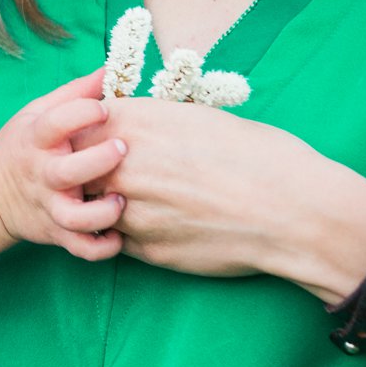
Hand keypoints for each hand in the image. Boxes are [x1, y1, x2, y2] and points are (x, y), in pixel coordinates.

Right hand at [0, 70, 127, 260]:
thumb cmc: (22, 148)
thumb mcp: (36, 113)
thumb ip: (74, 93)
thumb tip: (111, 68)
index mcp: (36, 140)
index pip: (56, 123)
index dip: (83, 113)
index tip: (103, 108)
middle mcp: (42, 175)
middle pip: (68, 172)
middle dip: (100, 161)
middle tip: (122, 150)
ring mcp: (49, 207)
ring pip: (76, 218)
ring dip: (104, 212)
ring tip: (120, 199)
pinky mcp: (56, 233)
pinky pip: (81, 248)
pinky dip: (102, 247)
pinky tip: (119, 234)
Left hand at [78, 97, 365, 295]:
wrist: (293, 211)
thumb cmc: (259, 156)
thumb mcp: (199, 119)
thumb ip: (151, 123)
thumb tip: (127, 124)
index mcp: (135, 124)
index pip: (76, 126)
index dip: (85, 136)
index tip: (95, 140)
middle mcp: (120, 165)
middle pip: (72, 167)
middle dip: (83, 171)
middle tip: (107, 173)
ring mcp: (126, 210)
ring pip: (88, 207)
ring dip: (102, 204)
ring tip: (143, 200)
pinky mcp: (141, 247)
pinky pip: (117, 237)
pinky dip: (128, 232)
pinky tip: (161, 225)